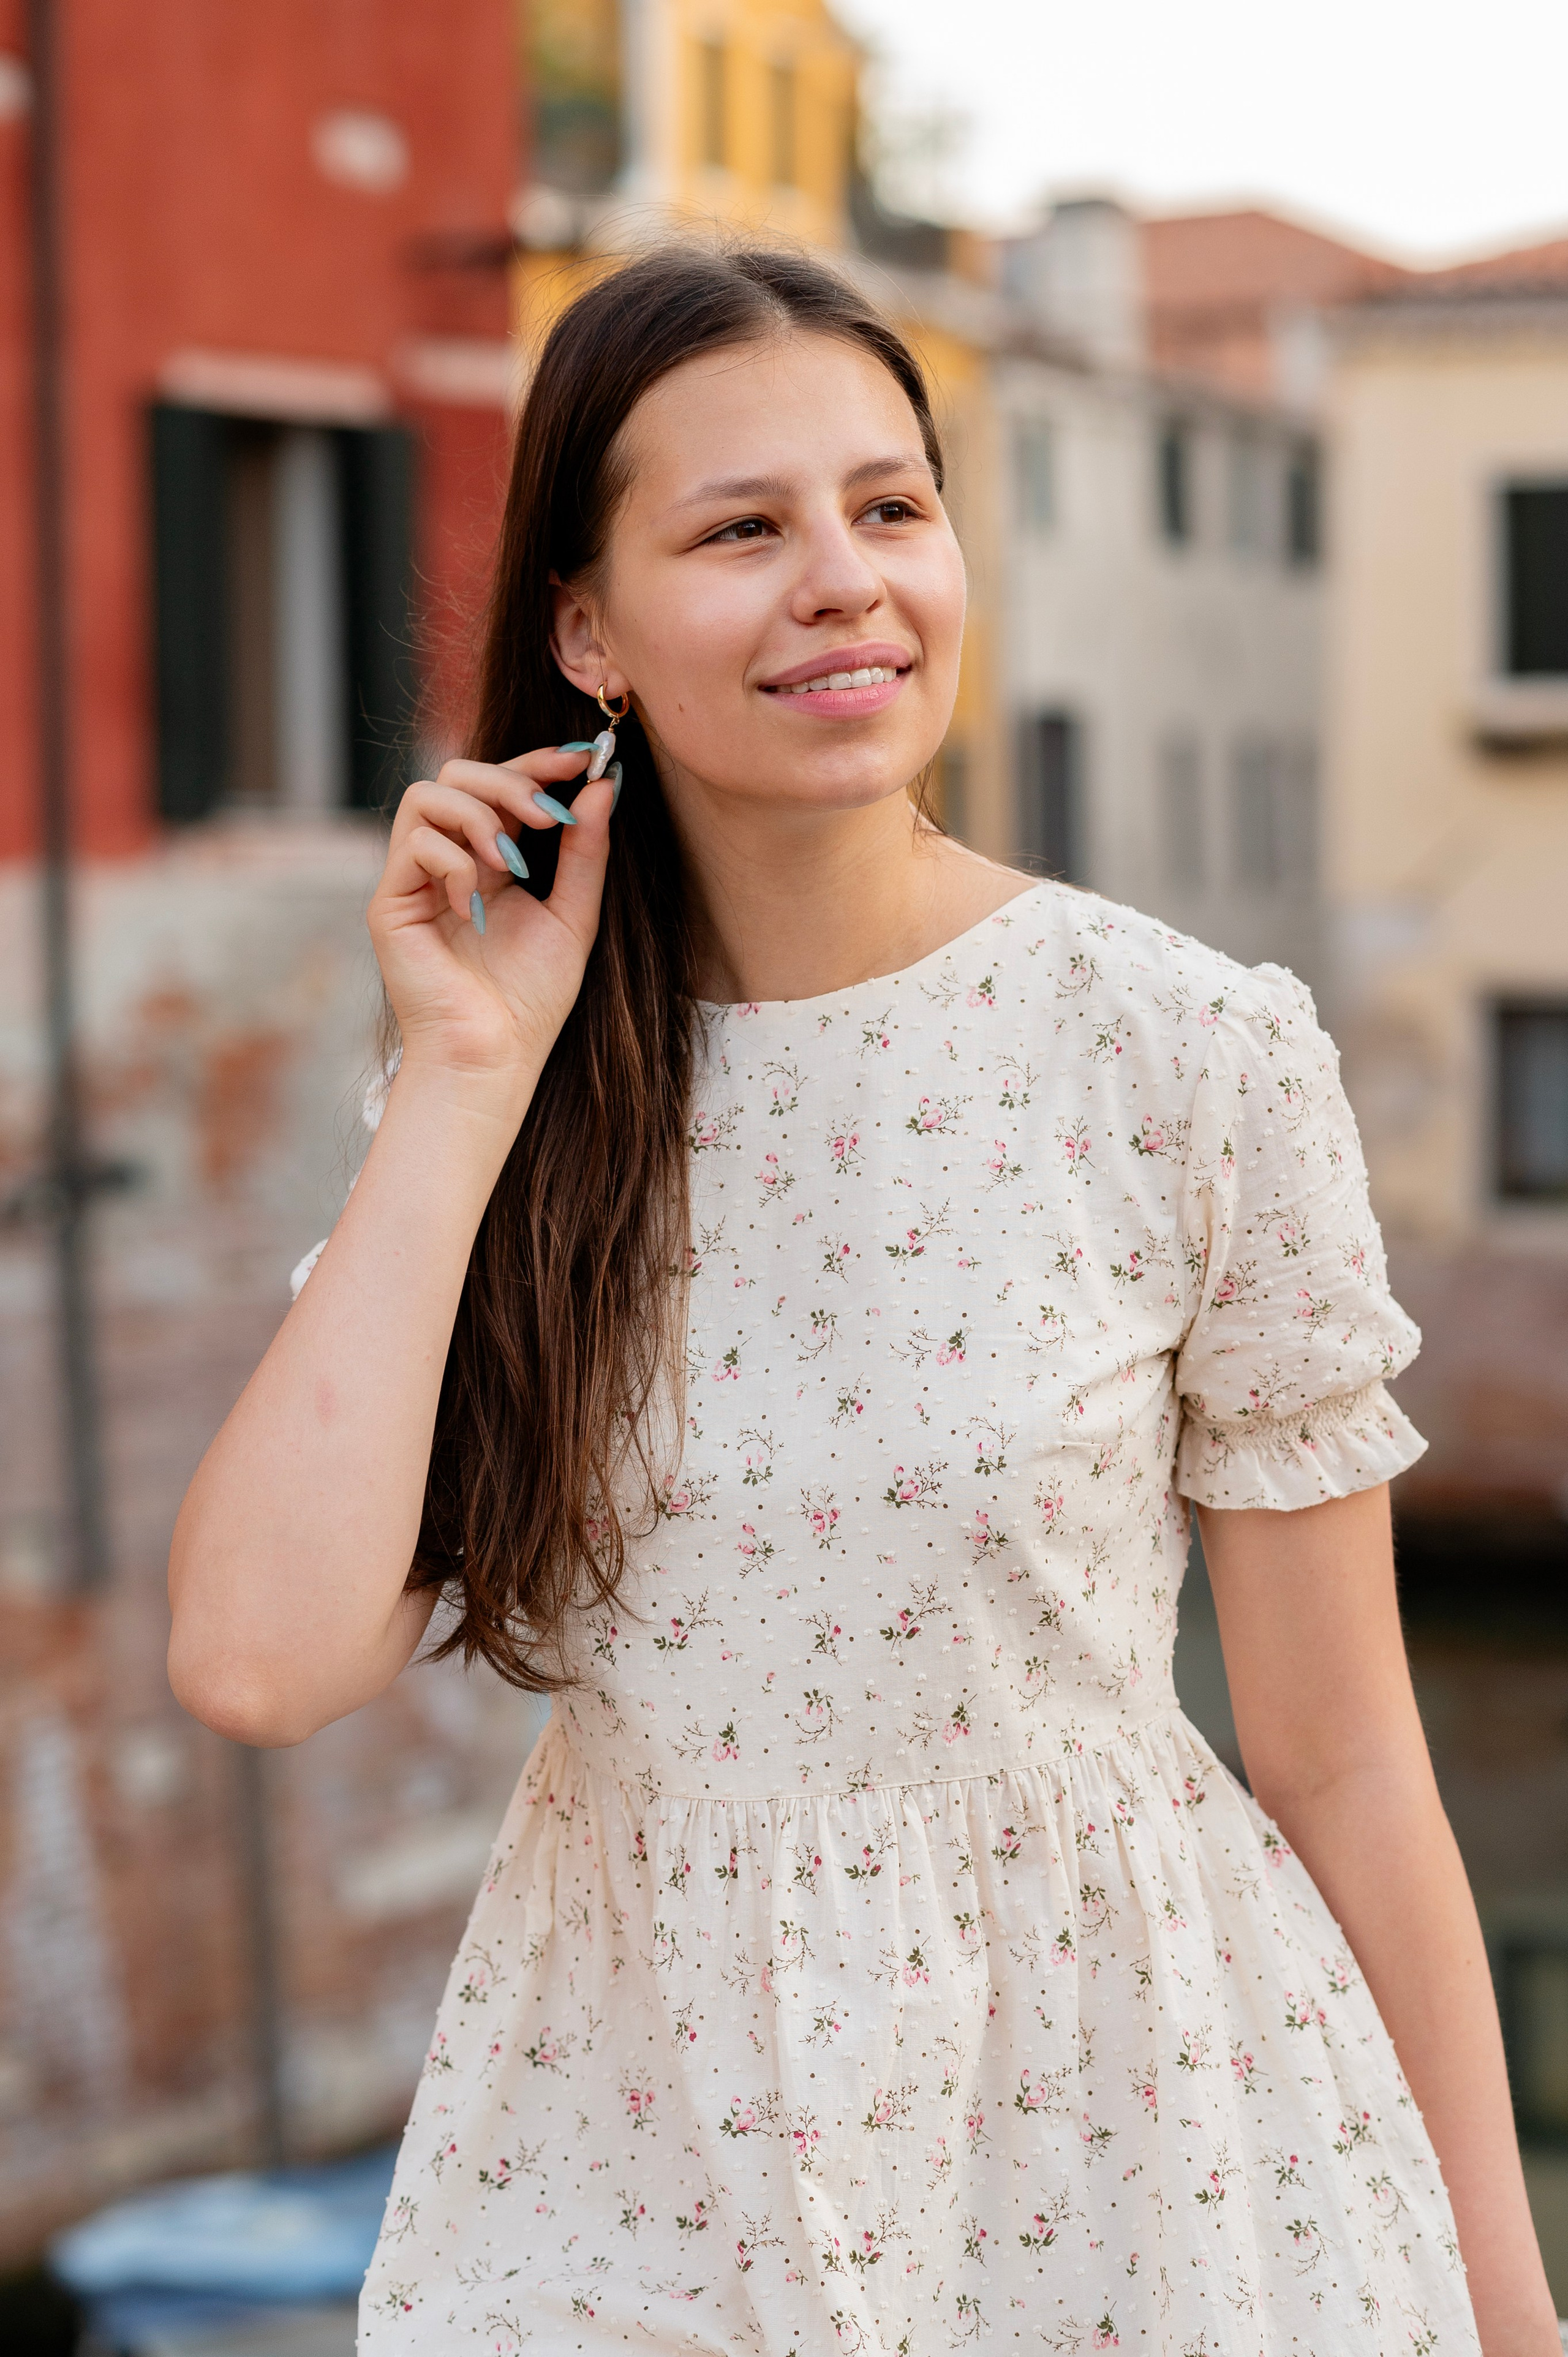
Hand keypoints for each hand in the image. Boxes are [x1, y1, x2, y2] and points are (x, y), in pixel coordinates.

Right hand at [367, 748, 612, 1099]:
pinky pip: (414, 843)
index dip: (538, 760)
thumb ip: (586, 853)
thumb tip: (605, 785)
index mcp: (488, 859)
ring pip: (427, 794)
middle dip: (509, 780)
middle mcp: (446, 860)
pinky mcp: (390, 902)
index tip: (584, 758)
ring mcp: (414, 878)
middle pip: (458, 772)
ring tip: (512, 862)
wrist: (494, 1057)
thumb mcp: (574, 916)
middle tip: (548, 816)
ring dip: (480, 816)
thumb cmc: (531, 999)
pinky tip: (476, 905)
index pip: (501, 783)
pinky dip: (455, 862)